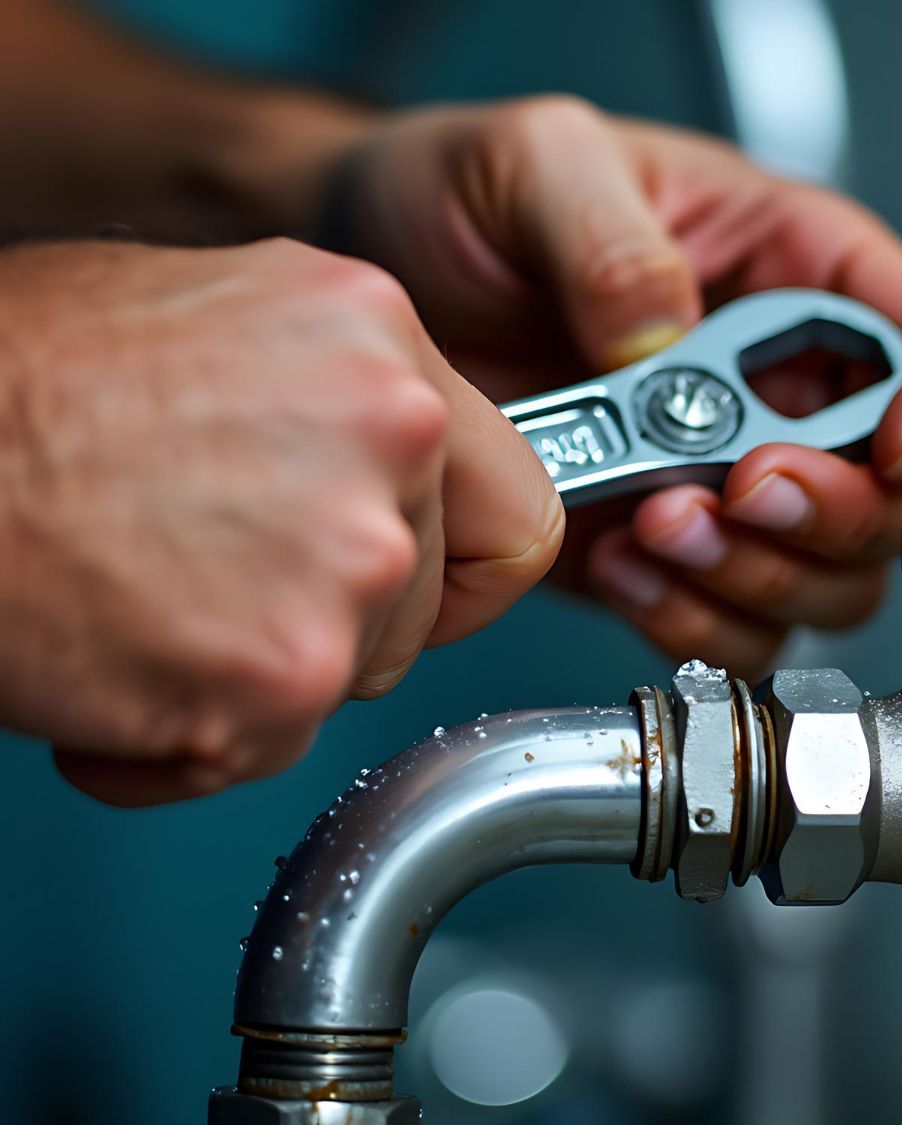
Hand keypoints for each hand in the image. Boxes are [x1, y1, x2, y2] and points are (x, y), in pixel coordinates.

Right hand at [0, 239, 560, 803]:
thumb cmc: (21, 388)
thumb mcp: (224, 326)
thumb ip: (342, 403)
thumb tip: (400, 479)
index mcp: (380, 337)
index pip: (517, 502)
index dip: (461, 562)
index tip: (418, 582)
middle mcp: (389, 433)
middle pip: (435, 598)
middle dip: (345, 617)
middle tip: (221, 580)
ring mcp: (347, 557)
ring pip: (356, 674)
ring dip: (261, 672)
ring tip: (149, 601)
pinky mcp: (281, 673)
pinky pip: (267, 748)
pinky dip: (182, 741)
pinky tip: (111, 661)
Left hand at [325, 97, 901, 675]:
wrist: (375, 273)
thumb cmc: (466, 192)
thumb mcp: (536, 160)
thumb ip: (613, 236)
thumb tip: (670, 339)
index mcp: (785, 267)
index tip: (888, 447)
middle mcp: (773, 383)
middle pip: (886, 491)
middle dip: (825, 514)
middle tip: (735, 493)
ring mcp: (720, 474)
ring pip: (819, 576)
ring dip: (754, 577)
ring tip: (657, 527)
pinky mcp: (658, 542)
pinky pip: (725, 618)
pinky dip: (689, 617)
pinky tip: (622, 565)